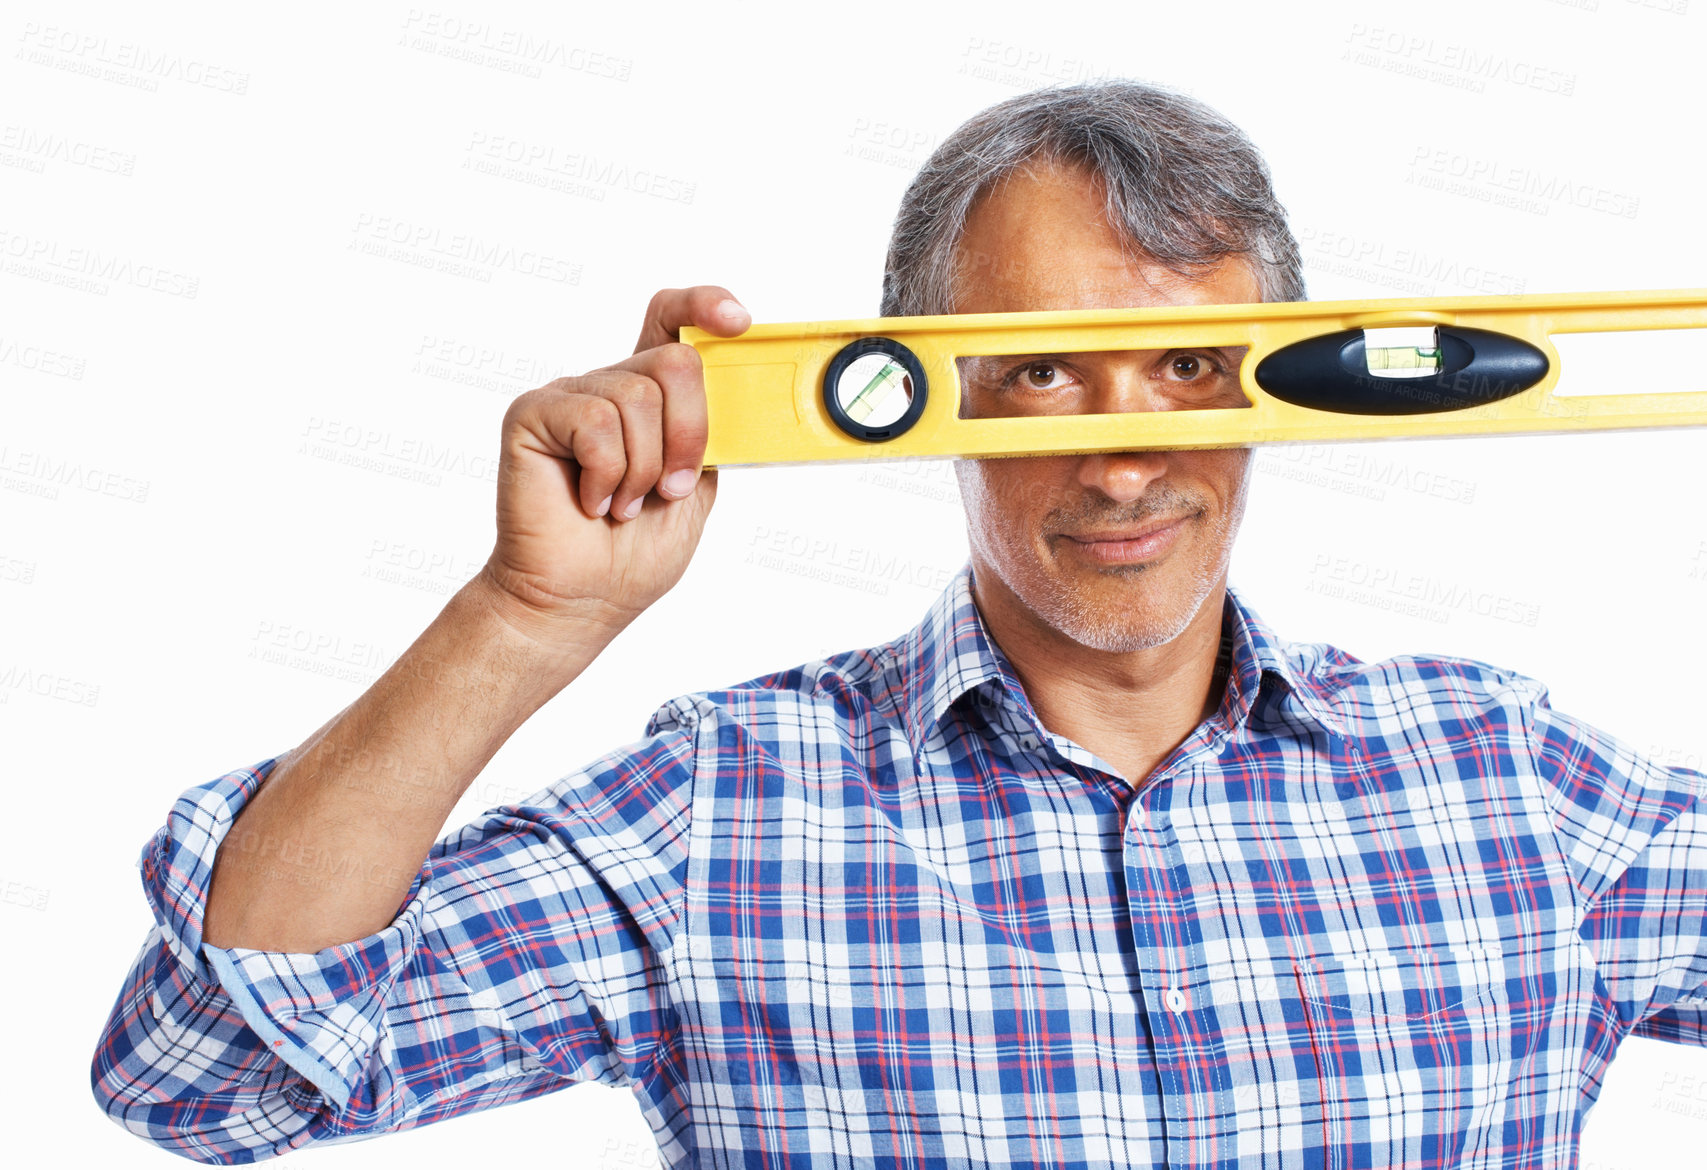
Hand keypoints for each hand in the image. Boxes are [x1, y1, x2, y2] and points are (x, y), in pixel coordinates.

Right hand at [475, 286, 750, 645]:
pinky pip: (595, 421)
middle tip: (668, 488)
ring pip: (638, 396)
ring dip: (644, 469)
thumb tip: (746, 393)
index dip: (704, 306)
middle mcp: (607, 385)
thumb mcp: (696, 487)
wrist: (581, 600)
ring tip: (622, 505)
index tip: (739, 321)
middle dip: (689, 433)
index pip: (672, 320)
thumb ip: (712, 435)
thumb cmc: (633, 552)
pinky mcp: (532, 414)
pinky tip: (590, 501)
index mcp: (650, 397)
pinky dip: (606, 474)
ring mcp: (568, 396)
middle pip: (673, 360)